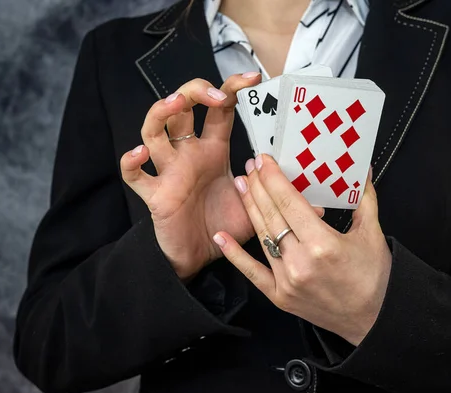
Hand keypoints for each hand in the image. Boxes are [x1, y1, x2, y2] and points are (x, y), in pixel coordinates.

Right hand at [120, 73, 261, 280]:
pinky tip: (140, 153)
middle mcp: (189, 154)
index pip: (220, 110)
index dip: (232, 89)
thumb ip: (280, 200)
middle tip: (216, 96)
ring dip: (160, 113)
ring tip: (175, 104)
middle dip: (195, 92)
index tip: (252, 78)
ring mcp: (169, 171)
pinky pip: (134, 175)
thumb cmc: (223, 227)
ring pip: (153, 131)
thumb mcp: (257, 209)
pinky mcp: (154, 194)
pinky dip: (131, 161)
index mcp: (214, 151)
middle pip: (182, 108)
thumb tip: (319, 201)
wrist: (199, 257)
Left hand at [213, 155, 392, 344]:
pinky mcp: (280, 297)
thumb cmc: (375, 277)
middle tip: (250, 166)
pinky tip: (221, 236)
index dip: (273, 179)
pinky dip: (235, 255)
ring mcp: (287, 281)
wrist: (374, 318)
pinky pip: (253, 273)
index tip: (264, 161)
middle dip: (259, 187)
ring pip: (262, 237)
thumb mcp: (372, 234)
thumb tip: (361, 172)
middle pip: (272, 216)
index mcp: (323, 244)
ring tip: (241, 186)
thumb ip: (365, 200)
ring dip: (249, 209)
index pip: (290, 203)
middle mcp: (301, 262)